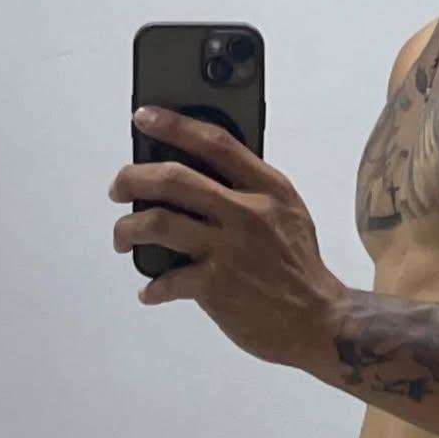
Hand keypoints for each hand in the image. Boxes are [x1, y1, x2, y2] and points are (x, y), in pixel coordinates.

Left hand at [109, 106, 348, 366]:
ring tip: (123, 236)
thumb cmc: (298, 266)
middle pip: (173, 178)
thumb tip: (198, 172)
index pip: (215, 142)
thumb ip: (251, 189)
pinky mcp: (215, 287)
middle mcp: (248, 213)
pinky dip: (152, 287)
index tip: (145, 117)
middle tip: (118, 188)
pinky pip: (166, 279)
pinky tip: (151, 290)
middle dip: (132, 178)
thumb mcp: (287, 212)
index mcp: (268, 189)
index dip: (174, 125)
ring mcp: (229, 249)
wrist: (319, 321)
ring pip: (157, 223)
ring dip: (127, 228)